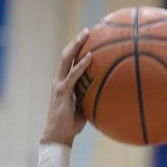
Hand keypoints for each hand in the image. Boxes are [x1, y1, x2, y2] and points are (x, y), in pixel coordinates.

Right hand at [42, 28, 91, 146]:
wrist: (59, 136)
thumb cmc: (72, 126)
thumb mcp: (84, 109)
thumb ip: (92, 98)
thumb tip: (108, 95)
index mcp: (64, 83)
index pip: (70, 62)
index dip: (77, 50)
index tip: (88, 39)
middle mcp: (60, 80)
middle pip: (66, 55)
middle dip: (76, 41)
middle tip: (87, 30)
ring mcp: (60, 84)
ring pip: (66, 59)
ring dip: (76, 45)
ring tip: (86, 34)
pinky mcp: (63, 91)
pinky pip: (73, 74)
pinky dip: (82, 64)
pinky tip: (91, 57)